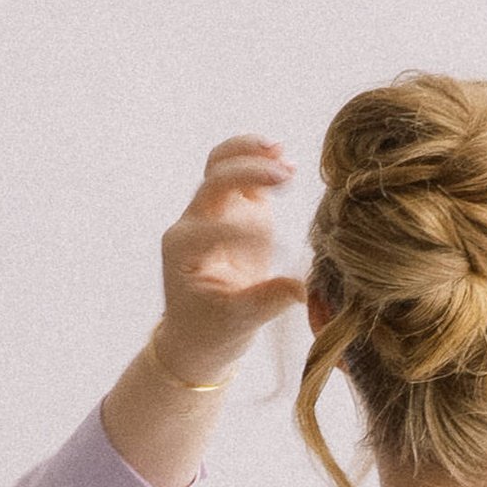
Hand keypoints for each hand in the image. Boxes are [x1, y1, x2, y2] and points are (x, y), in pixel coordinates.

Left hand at [151, 135, 305, 386]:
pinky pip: (242, 177)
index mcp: (184, 248)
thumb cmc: (210, 331)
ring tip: (279, 152)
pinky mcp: (234, 211)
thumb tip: (303, 287)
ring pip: (221, 166)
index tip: (280, 254)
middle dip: (249, 173)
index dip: (249, 234)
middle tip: (284, 178)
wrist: (200, 334)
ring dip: (249, 153)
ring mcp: (214, 214)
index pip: (215, 226)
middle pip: (215, 181)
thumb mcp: (237, 322)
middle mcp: (193, 223)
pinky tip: (284, 159)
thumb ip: (267, 301)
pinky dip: (259, 161)